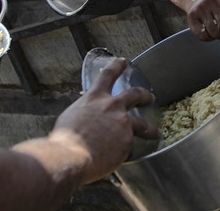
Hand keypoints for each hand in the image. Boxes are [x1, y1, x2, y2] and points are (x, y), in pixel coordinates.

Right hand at [45, 57, 157, 183]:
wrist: (70, 157)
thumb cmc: (64, 140)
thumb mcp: (71, 117)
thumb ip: (86, 114)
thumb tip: (90, 120)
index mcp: (95, 98)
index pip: (108, 75)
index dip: (117, 66)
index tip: (123, 61)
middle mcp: (112, 107)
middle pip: (135, 94)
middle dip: (145, 95)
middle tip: (151, 97)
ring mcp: (123, 124)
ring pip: (143, 124)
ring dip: (151, 129)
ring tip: (156, 133)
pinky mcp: (128, 142)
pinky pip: (129, 148)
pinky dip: (125, 152)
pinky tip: (122, 158)